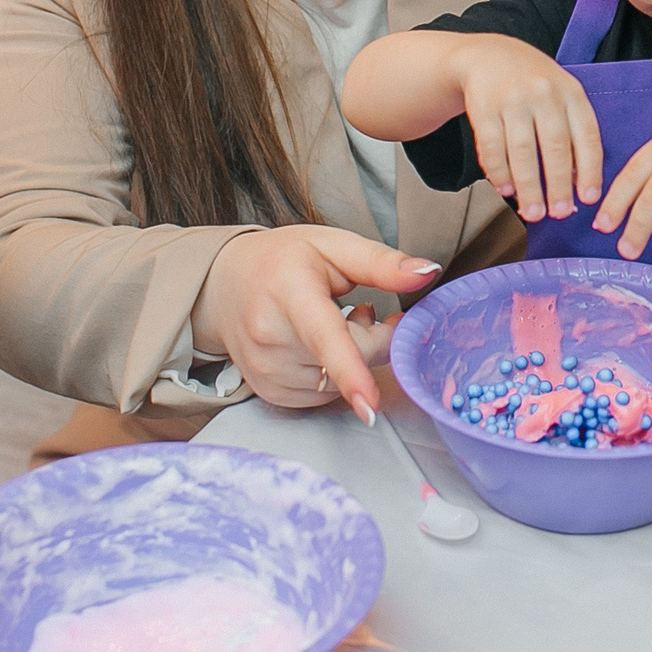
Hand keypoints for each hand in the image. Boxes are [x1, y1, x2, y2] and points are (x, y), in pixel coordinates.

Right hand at [193, 226, 439, 413]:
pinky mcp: (268, 392)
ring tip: (331, 324)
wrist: (224, 284)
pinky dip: (332, 376)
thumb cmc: (283, 261)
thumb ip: (381, 263)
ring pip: (341, 382)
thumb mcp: (333, 246)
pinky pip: (324, 395)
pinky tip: (317, 348)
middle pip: (352, 357)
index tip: (370, 406)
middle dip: (373, 337)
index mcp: (290, 291)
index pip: (325, 337)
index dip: (351, 372)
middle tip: (361, 308)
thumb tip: (427, 273)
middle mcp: (271, 336)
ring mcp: (265, 369)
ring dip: (352, 359)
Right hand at [455, 34, 603, 222]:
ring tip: (533, 212)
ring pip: (522, 151)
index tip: (589, 199)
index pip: (586, 135)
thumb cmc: (533, 84)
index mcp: (570, 92)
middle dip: (558, 185)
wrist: (489, 55)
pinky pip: (491, 147)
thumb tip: (580, 184)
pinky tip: (506, 190)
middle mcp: (543, 93)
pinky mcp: (483, 108)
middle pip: (554, 146)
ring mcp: (511, 100)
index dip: (589, 170)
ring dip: (528, 187)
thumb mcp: (562, 95)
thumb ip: (573, 133)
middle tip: (560, 214)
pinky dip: (498, 173)